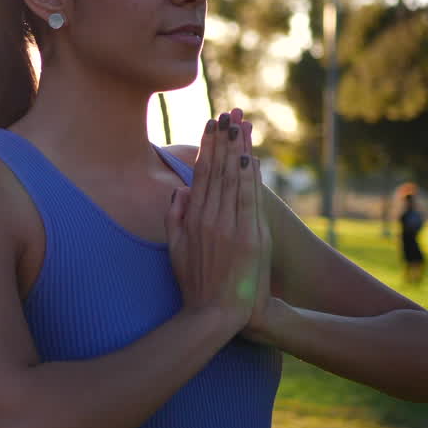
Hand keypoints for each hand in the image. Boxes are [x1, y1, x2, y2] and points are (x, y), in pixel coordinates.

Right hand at [165, 108, 271, 336]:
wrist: (216, 314)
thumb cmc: (196, 284)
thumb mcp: (176, 250)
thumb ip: (174, 218)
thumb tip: (179, 189)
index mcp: (192, 219)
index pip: (201, 174)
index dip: (208, 147)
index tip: (212, 124)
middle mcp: (209, 218)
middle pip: (218, 170)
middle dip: (224, 139)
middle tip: (229, 112)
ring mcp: (230, 227)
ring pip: (233, 179)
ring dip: (238, 149)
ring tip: (241, 123)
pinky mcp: (248, 238)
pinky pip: (249, 200)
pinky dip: (250, 177)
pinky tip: (252, 157)